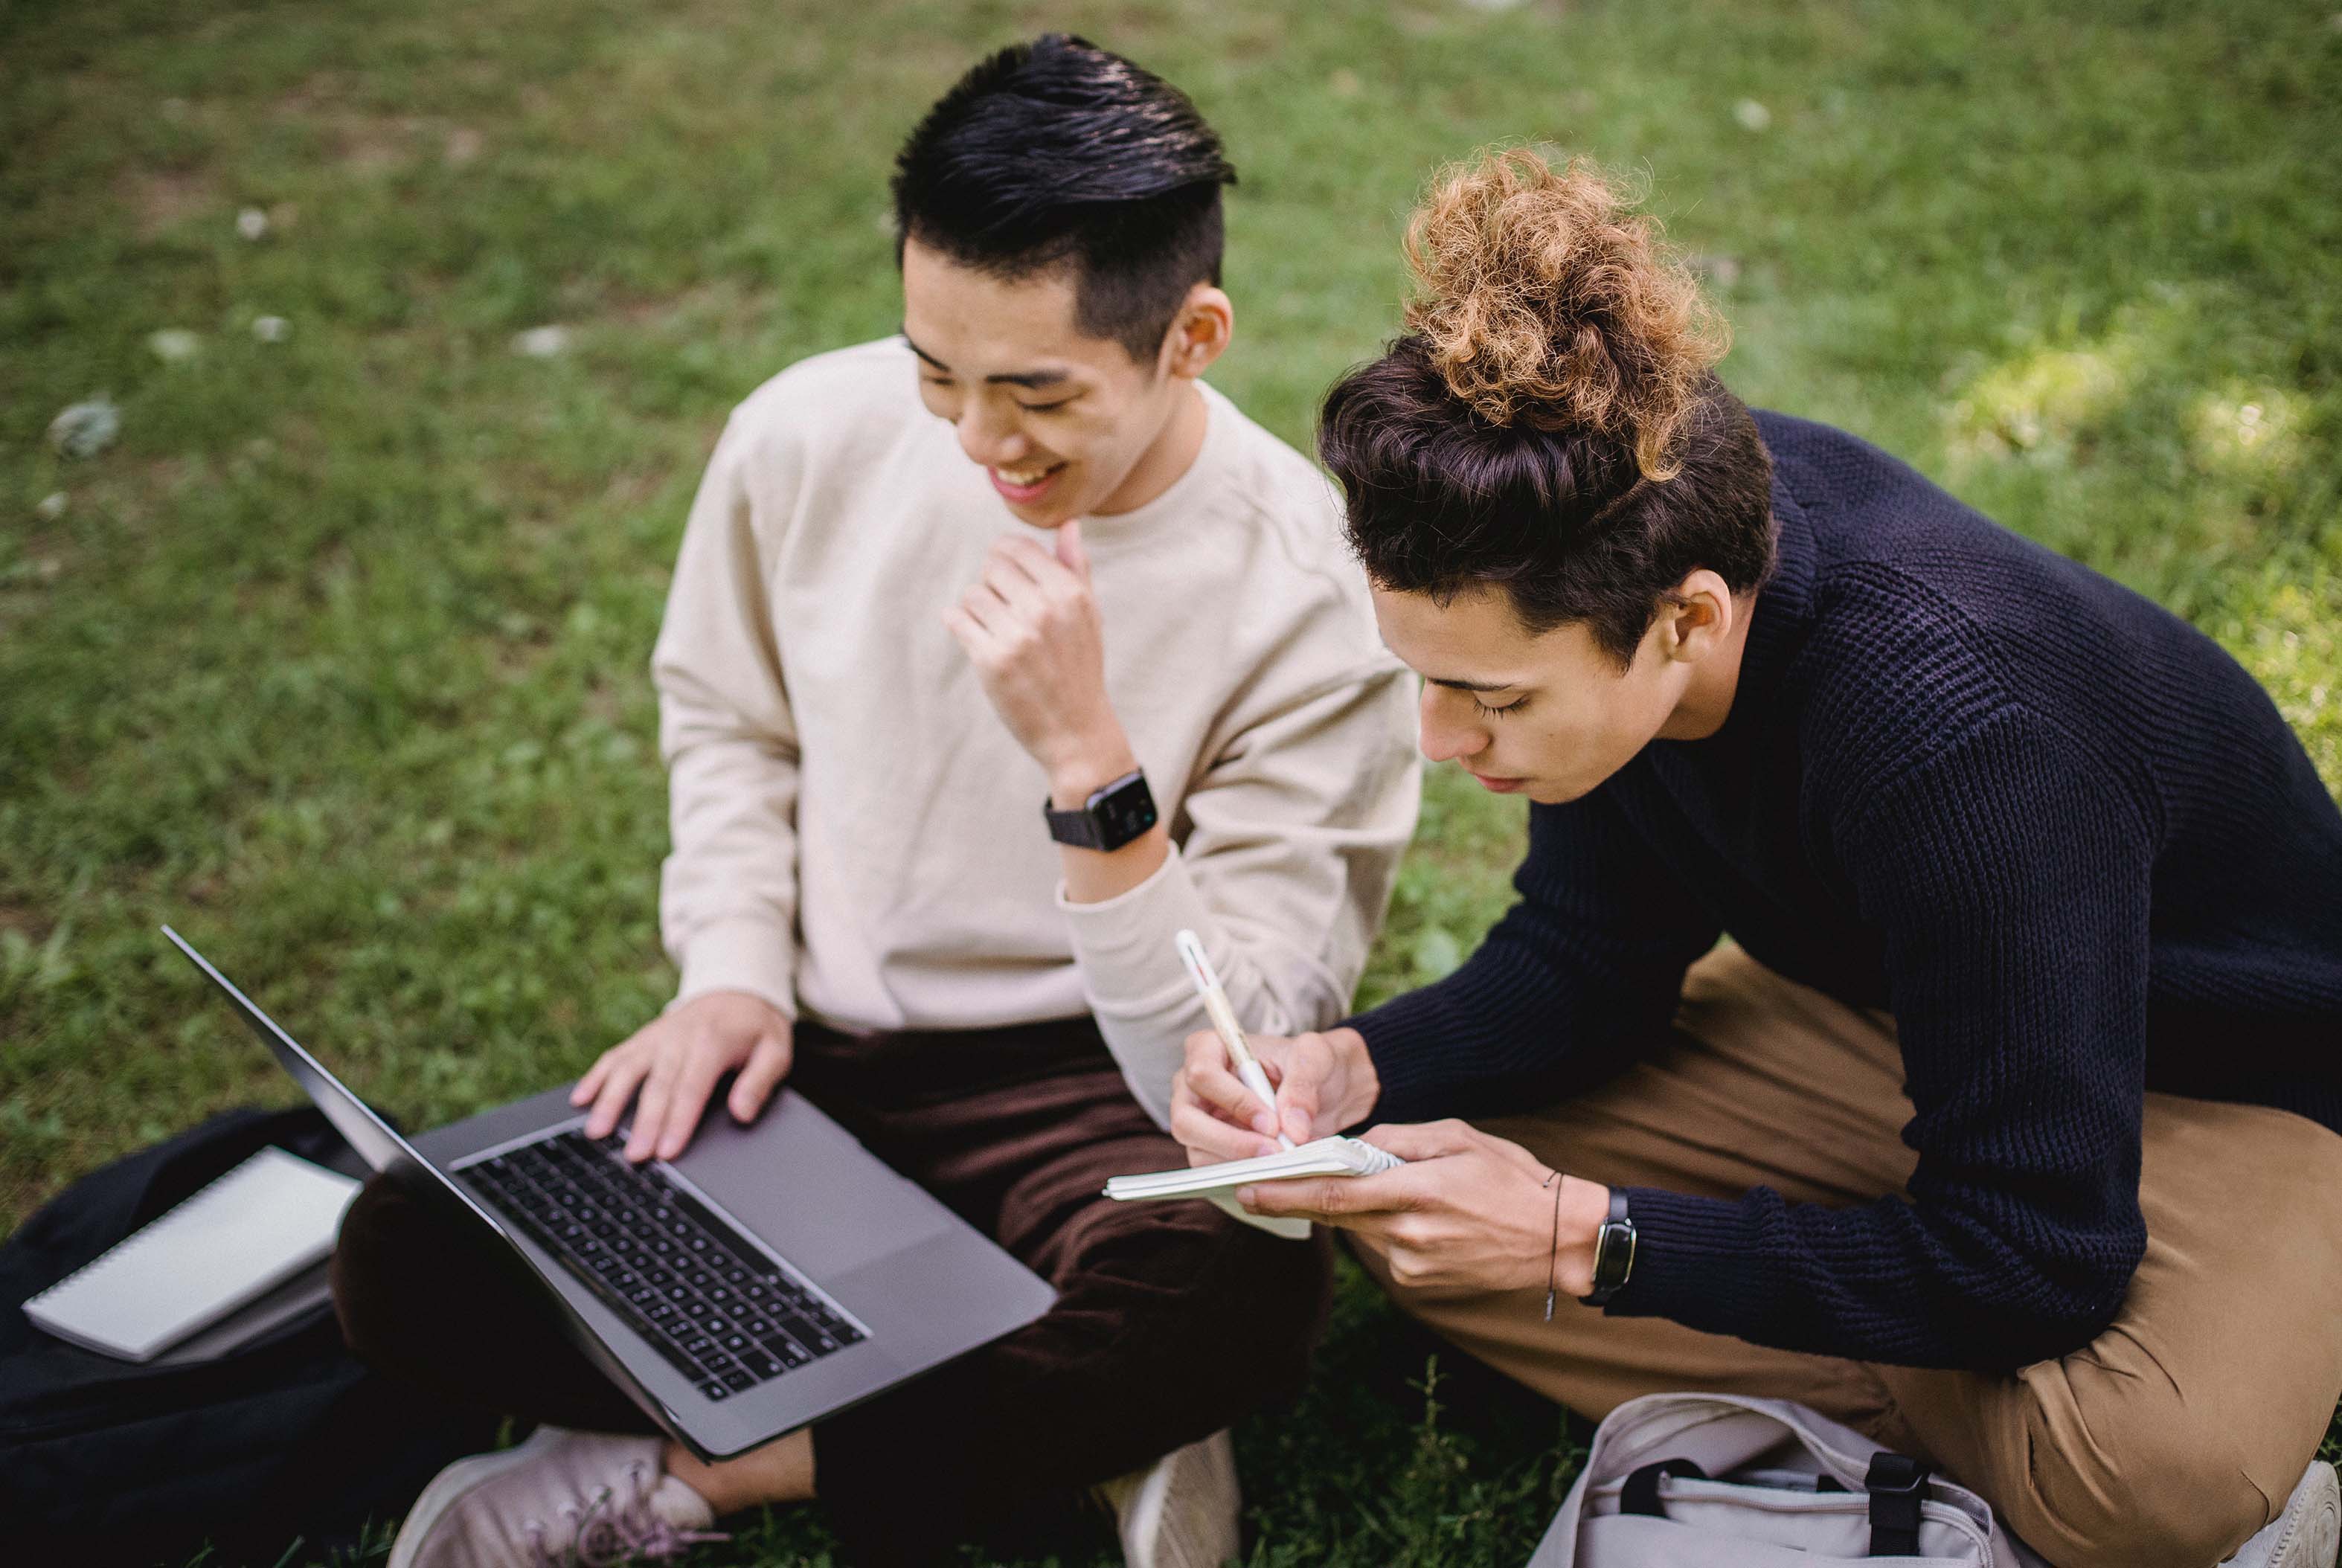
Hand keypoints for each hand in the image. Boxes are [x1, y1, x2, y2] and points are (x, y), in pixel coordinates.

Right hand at [570, 990, 793, 1162]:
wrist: (737, 988)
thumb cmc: (757, 1027)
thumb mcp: (776, 1050)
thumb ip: (760, 1081)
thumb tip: (742, 1112)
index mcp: (713, 1042)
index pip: (692, 1087)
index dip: (678, 1121)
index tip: (667, 1151)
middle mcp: (679, 1038)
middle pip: (658, 1084)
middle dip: (644, 1122)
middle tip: (634, 1156)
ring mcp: (657, 1036)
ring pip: (628, 1069)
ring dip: (610, 1101)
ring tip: (596, 1133)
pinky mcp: (643, 1037)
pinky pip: (615, 1056)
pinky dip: (595, 1076)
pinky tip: (580, 1100)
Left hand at [941, 522, 1129, 794]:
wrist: (1075, 729)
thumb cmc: (1080, 667)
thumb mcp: (1089, 615)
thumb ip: (1076, 567)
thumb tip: (1068, 524)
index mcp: (1069, 593)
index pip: (1016, 547)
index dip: (1005, 559)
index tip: (1007, 579)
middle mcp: (1045, 609)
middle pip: (990, 567)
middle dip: (992, 585)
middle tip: (1004, 611)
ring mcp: (1017, 635)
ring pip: (972, 593)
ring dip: (976, 608)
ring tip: (994, 628)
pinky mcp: (991, 660)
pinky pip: (957, 619)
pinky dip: (960, 625)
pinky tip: (977, 639)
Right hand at [1171, 1026, 1380, 1163]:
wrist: (1323, 1089)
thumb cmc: (1310, 1063)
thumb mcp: (1315, 1057)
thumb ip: (1303, 1085)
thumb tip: (1292, 1129)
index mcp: (1208, 1048)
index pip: (1203, 1075)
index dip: (1235, 1102)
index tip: (1272, 1123)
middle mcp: (1191, 1087)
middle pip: (1186, 1121)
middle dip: (1230, 1142)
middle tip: (1273, 1153)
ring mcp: (1196, 1122)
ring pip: (1198, 1152)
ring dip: (1240, 1164)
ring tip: (1281, 1163)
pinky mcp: (1208, 1151)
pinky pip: (1214, 1172)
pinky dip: (1244, 1176)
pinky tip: (1274, 1171)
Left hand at [1234, 1120, 1610, 1298]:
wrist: (1558, 1238)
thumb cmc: (1511, 1177)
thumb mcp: (1457, 1137)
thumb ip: (1397, 1140)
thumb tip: (1350, 1147)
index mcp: (1417, 1190)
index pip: (1335, 1193)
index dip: (1285, 1193)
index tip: (1246, 1188)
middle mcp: (1409, 1233)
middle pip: (1335, 1215)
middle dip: (1291, 1202)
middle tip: (1249, 1191)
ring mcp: (1413, 1263)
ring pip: (1361, 1231)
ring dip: (1351, 1211)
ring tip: (1382, 1190)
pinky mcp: (1420, 1283)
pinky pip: (1385, 1250)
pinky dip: (1384, 1229)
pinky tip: (1418, 1218)